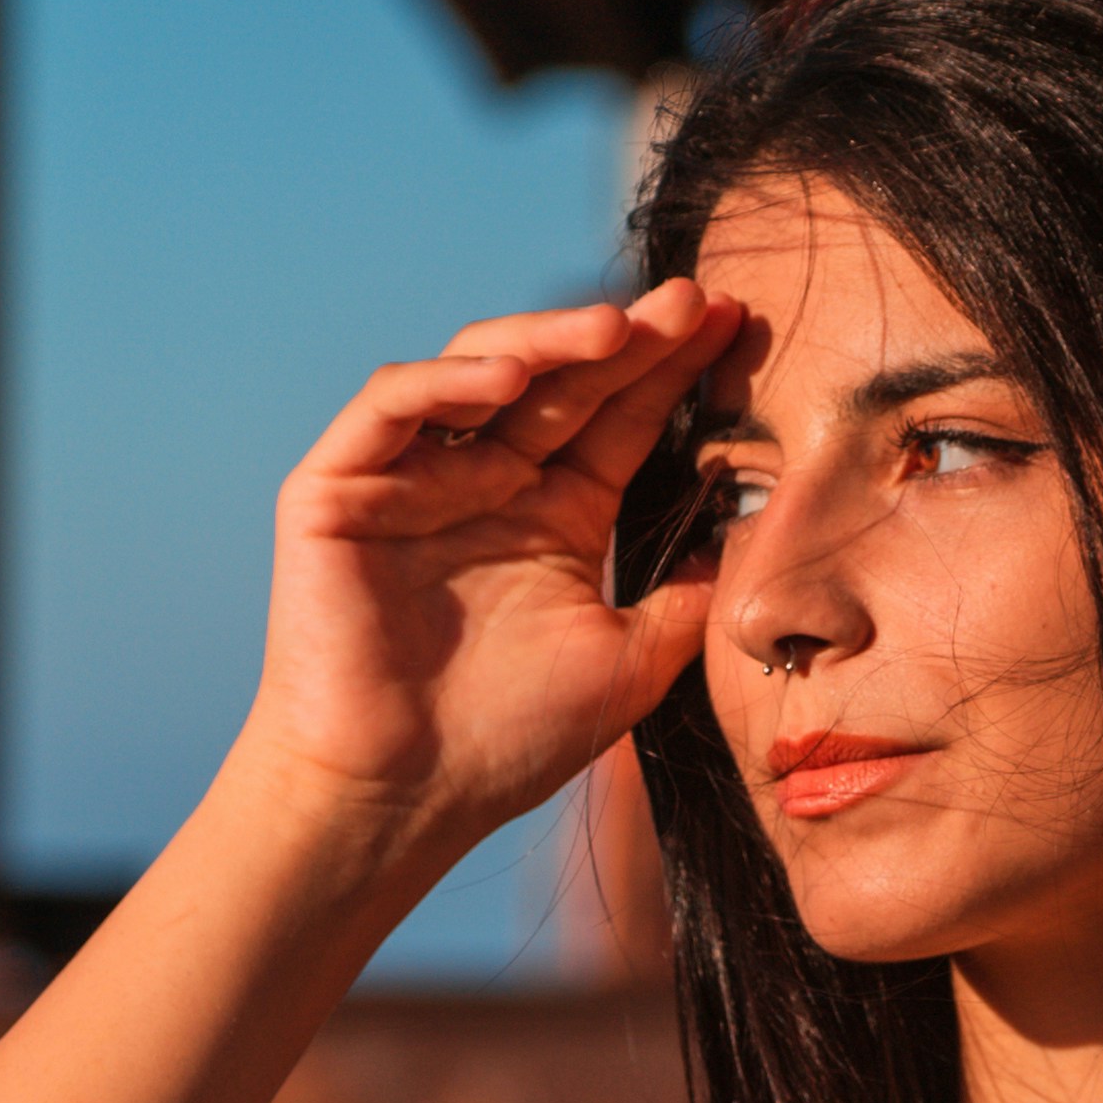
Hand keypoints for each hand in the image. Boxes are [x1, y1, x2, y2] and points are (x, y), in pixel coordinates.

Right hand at [233, 279, 743, 859]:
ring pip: (479, 370)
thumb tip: (762, 533)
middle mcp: (486, 481)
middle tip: (691, 301)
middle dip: (628, 338)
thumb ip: (691, 596)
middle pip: (562, 381)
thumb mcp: (632, 661)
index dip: (672, 371)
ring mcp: (412, 478)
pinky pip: (391, 408)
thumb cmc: (506, 744)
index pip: (621, 418)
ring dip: (546, 342)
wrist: (399, 801)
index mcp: (555, 514)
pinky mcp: (340, 487)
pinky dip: (444, 383)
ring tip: (616, 332)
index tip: (733, 324)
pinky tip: (508, 381)